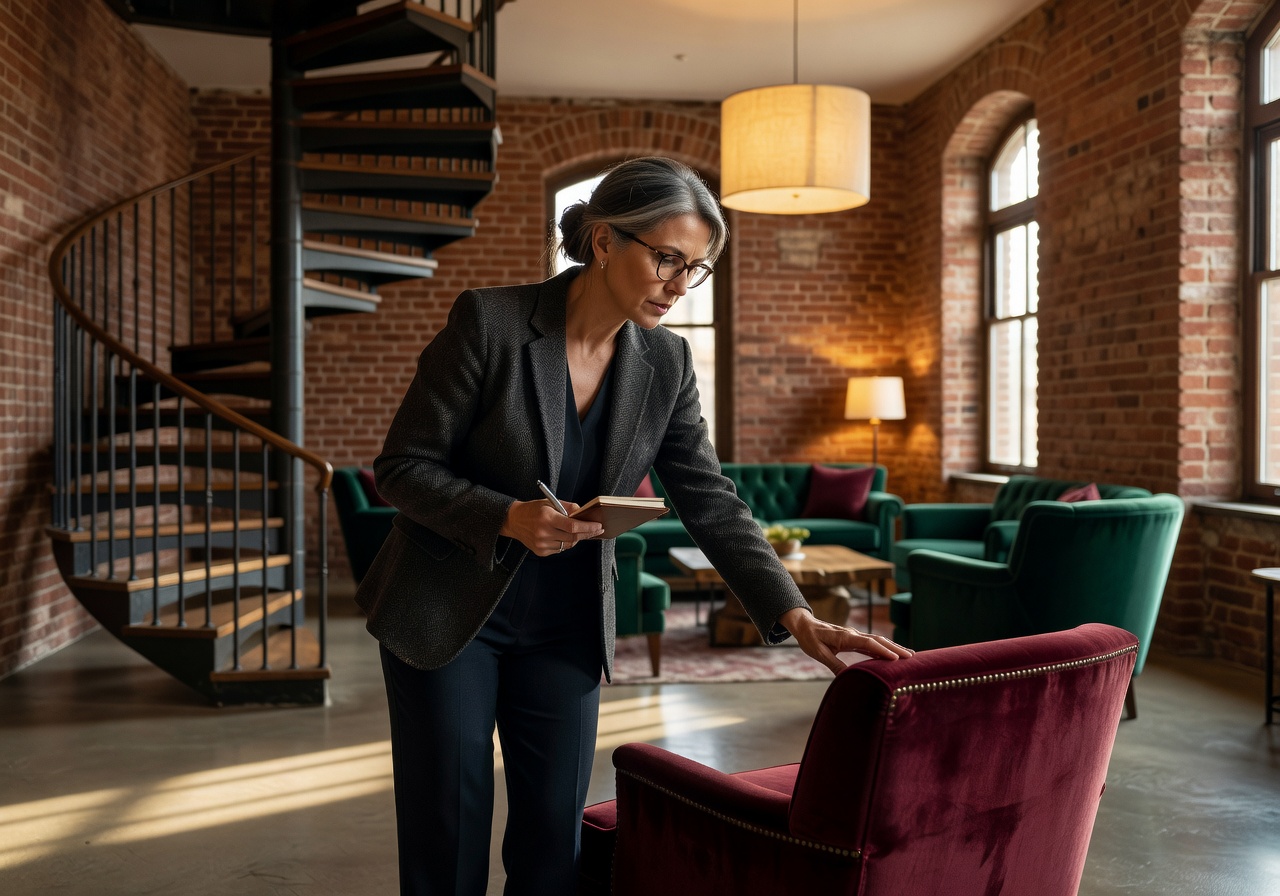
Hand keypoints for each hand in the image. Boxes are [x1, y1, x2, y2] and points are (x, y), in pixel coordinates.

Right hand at [501, 499, 604, 555]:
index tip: (598, 526)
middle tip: (597, 530)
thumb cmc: (533, 509)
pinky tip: (562, 536)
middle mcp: (544, 532)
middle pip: (573, 537)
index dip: (588, 527)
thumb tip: (583, 513)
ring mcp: (542, 544)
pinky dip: (565, 543)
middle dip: (587, 533)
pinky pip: (560, 549)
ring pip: (568, 545)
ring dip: (576, 539)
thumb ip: (568, 507)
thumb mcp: (550, 502)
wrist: (514, 521)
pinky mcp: (541, 552)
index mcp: (547, 518)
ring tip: (578, 531)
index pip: (573, 526)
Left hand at [779, 607, 913, 674]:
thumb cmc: (810, 639)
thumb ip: (833, 664)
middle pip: (878, 640)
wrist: (805, 625)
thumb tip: (846, 677)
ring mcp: (855, 635)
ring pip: (878, 640)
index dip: (882, 651)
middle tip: (912, 657)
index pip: (868, 643)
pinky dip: (885, 647)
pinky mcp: (855, 638)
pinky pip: (873, 642)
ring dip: (893, 647)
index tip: (896, 658)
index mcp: (845, 637)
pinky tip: (893, 654)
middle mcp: (853, 634)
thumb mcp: (818, 653)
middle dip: (895, 648)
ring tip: (909, 655)